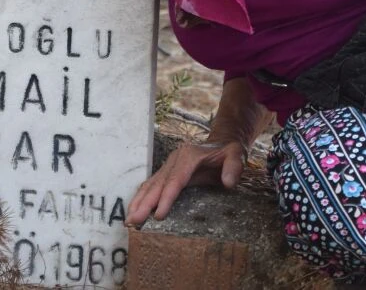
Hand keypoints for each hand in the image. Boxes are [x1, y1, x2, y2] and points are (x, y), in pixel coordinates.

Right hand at [126, 140, 246, 226]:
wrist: (221, 143)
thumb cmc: (228, 152)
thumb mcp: (237, 155)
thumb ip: (234, 167)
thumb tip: (228, 182)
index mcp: (189, 156)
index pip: (175, 181)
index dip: (166, 198)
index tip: (158, 215)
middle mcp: (175, 160)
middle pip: (158, 184)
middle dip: (145, 204)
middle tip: (134, 221)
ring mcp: (168, 165)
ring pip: (150, 184)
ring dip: (138, 202)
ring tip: (129, 220)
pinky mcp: (167, 172)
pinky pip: (151, 185)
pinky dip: (141, 198)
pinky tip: (134, 210)